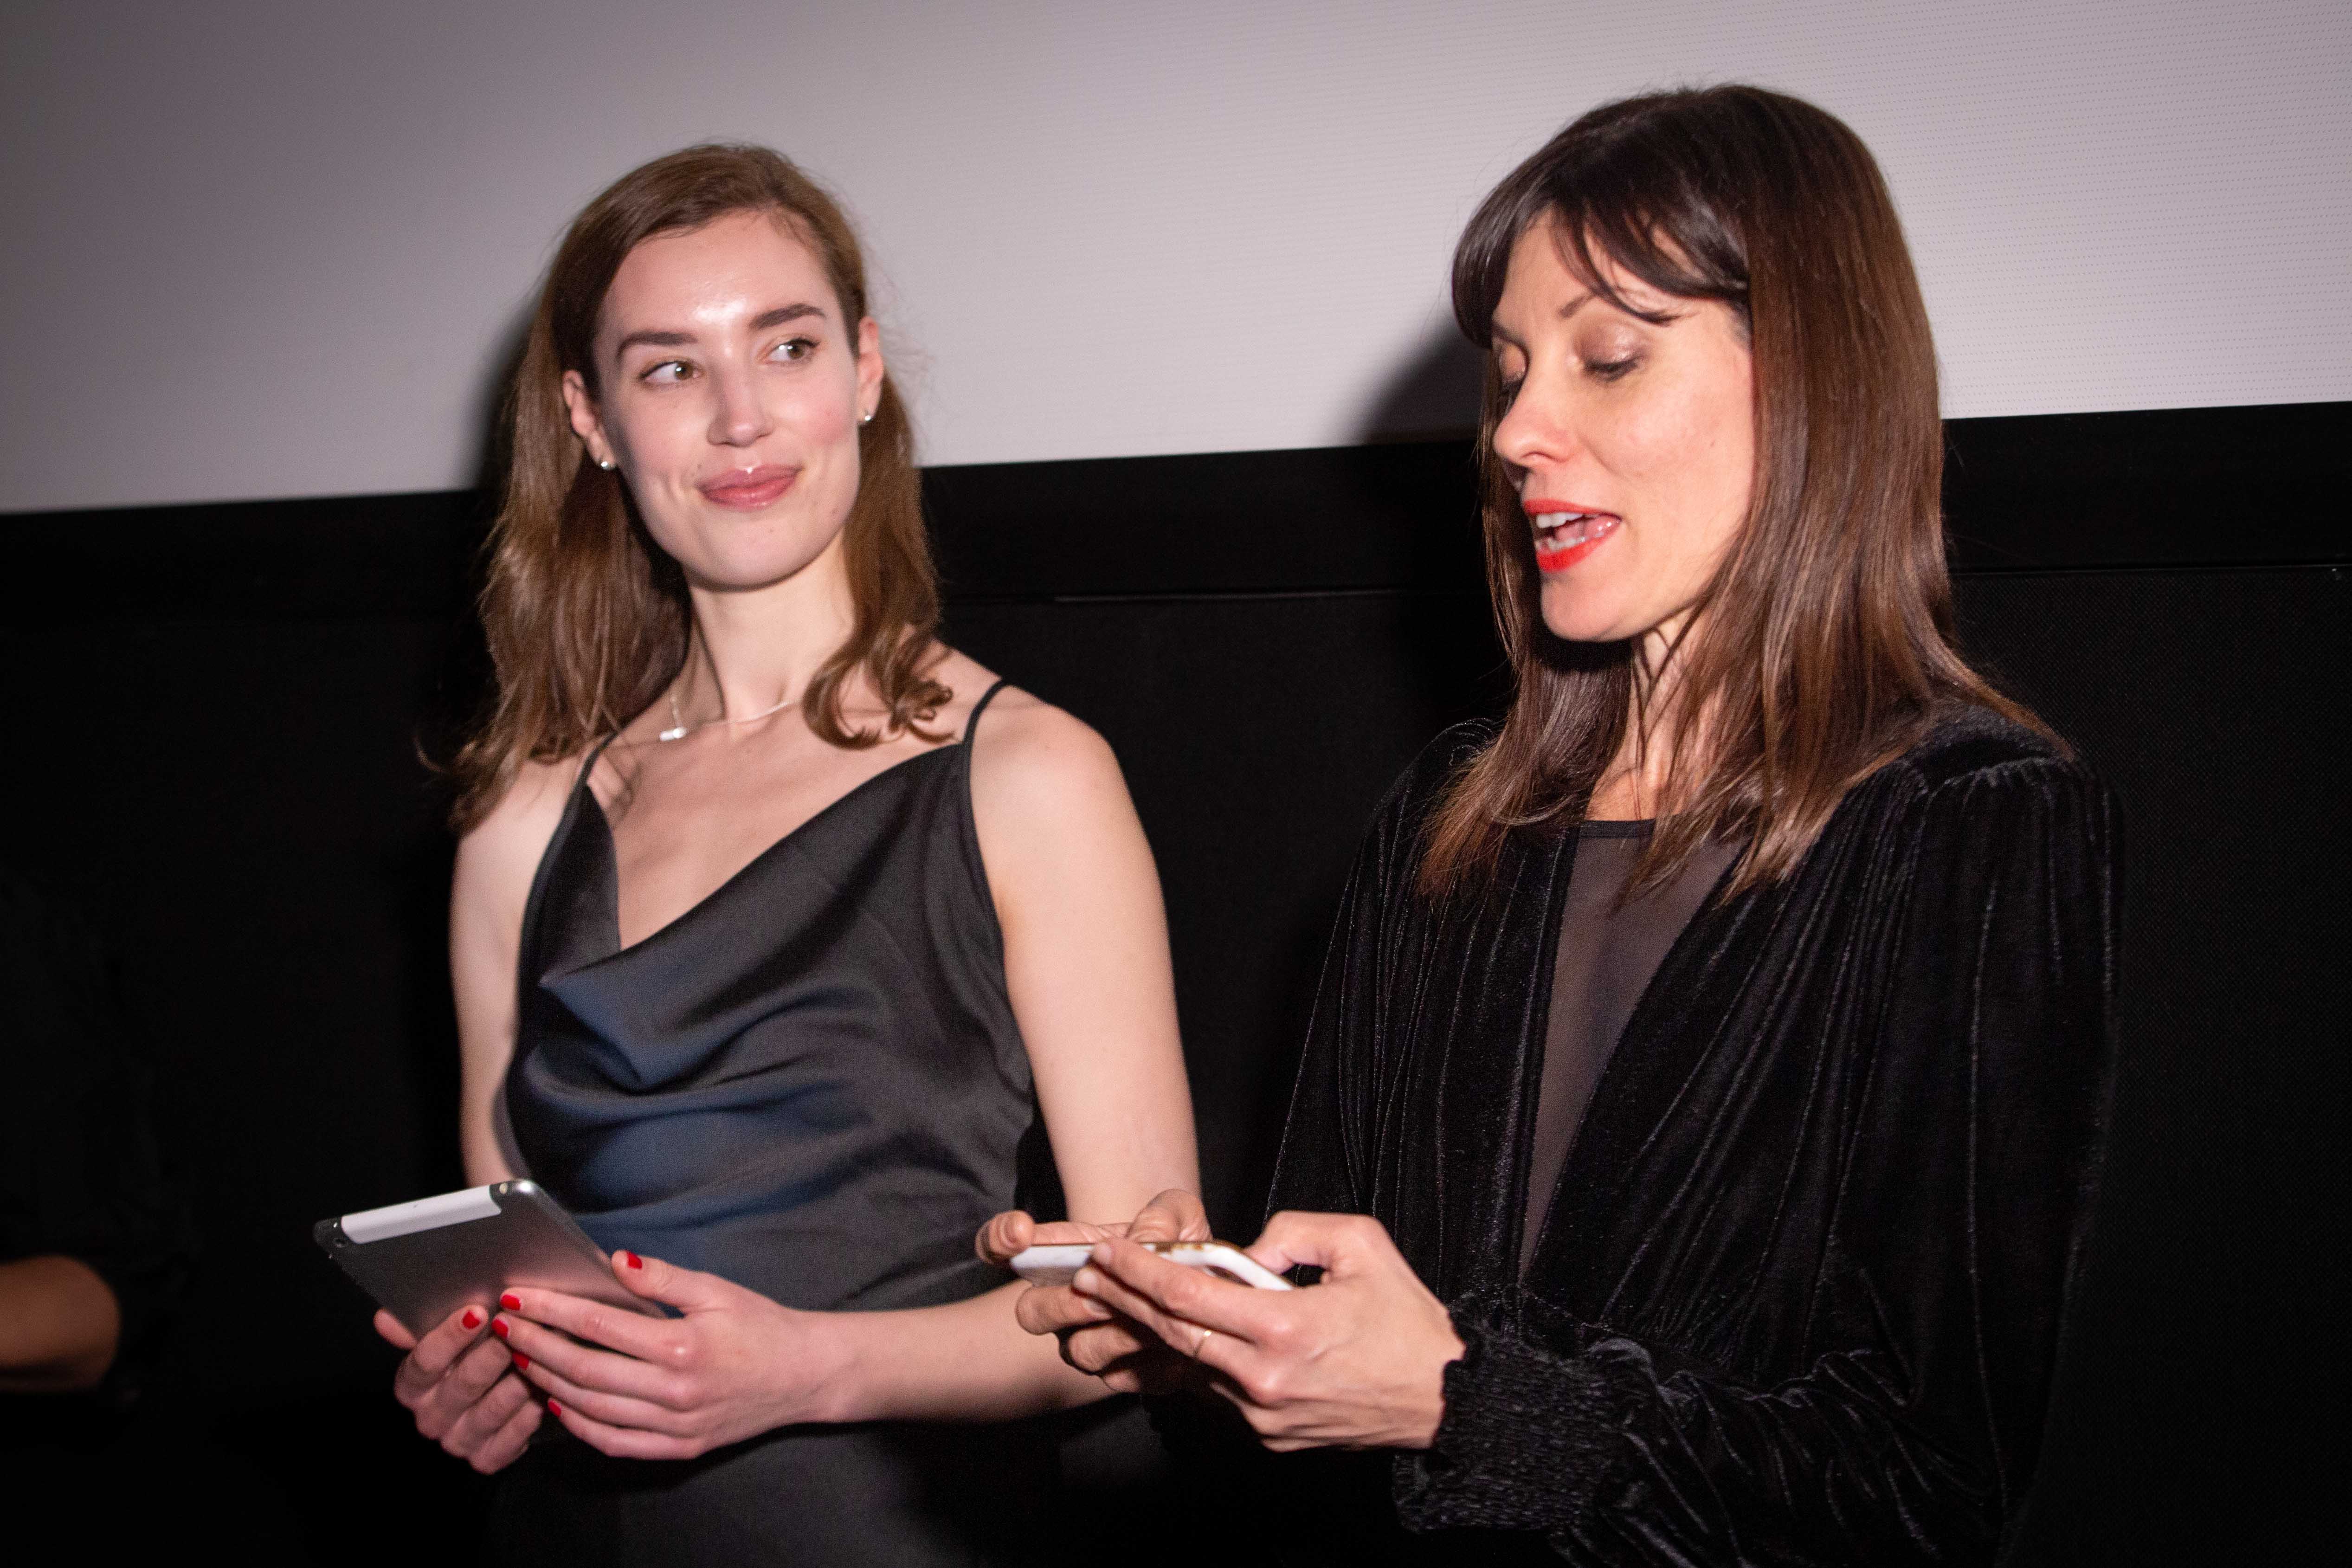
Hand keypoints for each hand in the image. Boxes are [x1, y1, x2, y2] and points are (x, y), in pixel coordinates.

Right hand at [377, 1303, 540, 1472]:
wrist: (490, 1398)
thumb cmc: (467, 1355)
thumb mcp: (443, 1337)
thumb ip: (415, 1327)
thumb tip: (385, 1318)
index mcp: (412, 1387)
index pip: (424, 1362)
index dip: (450, 1336)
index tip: (479, 1311)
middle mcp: (430, 1418)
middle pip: (463, 1384)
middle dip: (493, 1355)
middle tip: (519, 1332)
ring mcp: (458, 1441)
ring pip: (492, 1409)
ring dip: (518, 1381)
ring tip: (539, 1356)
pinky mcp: (486, 1459)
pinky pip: (512, 1438)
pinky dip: (530, 1413)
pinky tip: (546, 1392)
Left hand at [495, 1251, 841, 1460]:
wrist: (803, 1374)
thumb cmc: (761, 1326)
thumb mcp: (718, 1289)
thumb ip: (663, 1278)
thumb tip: (615, 1261)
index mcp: (682, 1347)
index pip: (598, 1325)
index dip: (551, 1310)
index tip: (517, 1297)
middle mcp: (673, 1392)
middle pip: (584, 1370)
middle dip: (536, 1345)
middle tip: (503, 1326)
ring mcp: (673, 1426)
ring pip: (592, 1409)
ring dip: (548, 1382)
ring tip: (520, 1358)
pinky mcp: (678, 1447)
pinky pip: (614, 1443)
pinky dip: (579, 1425)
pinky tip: (558, 1402)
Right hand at [977, 1189, 1209, 1393]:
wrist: (1218, 1294)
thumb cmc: (1184, 1245)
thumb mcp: (1181, 1216)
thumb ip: (1162, 1217)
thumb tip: (1144, 1242)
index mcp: (1069, 1254)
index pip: (1005, 1246)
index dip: (999, 1239)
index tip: (1021, 1233)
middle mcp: (1067, 1301)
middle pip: (1030, 1312)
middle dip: (1062, 1304)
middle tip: (1100, 1297)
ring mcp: (1090, 1340)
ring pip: (1077, 1351)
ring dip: (1113, 1336)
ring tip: (1151, 1321)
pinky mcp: (1124, 1375)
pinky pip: (1123, 1377)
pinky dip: (1152, 1362)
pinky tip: (1179, 1346)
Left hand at [1073, 1210, 1464, 1450]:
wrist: (1444, 1397)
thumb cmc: (1406, 1319)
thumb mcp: (1361, 1244)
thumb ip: (1294, 1232)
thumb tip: (1246, 1252)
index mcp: (1283, 1327)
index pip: (1188, 1295)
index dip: (1139, 1271)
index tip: (1107, 1253)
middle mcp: (1265, 1377)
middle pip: (1173, 1334)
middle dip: (1125, 1301)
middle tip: (1088, 1277)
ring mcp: (1265, 1414)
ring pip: (1196, 1367)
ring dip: (1157, 1335)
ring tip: (1123, 1305)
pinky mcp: (1272, 1436)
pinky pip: (1223, 1394)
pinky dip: (1201, 1365)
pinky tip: (1182, 1343)